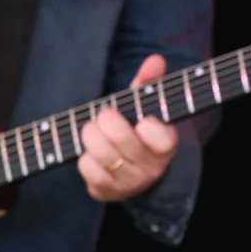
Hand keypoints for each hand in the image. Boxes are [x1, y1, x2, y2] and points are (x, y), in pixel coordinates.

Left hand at [78, 54, 180, 203]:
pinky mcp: (106, 192)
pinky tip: (93, 154)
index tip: (143, 119)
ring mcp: (128, 182)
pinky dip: (84, 157)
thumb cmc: (139, 131)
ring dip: (91, 136)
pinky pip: (86, 169)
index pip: (160, 136)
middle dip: (106, 120)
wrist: (136, 173)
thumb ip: (150, 82)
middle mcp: (150, 167)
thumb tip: (155, 59)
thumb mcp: (146, 107)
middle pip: (120, 138)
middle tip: (106, 115)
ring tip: (95, 131)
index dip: (147, 125)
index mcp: (166, 144)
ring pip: (99, 153)